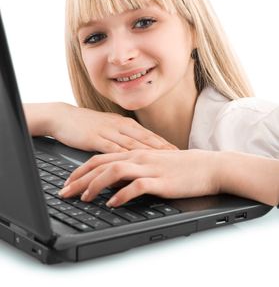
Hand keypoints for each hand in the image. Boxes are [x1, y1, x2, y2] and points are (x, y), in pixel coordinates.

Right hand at [50, 103, 177, 152]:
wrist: (63, 116)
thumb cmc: (86, 124)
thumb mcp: (108, 128)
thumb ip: (122, 137)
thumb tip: (136, 147)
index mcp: (124, 123)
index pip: (148, 135)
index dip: (164, 143)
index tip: (179, 151)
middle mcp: (120, 126)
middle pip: (145, 139)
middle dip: (163, 148)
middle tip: (180, 157)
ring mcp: (108, 131)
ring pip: (133, 144)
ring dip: (150, 153)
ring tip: (164, 161)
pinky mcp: (95, 139)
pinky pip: (112, 149)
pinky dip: (125, 157)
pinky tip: (134, 164)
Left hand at [59, 149, 219, 206]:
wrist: (209, 166)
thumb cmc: (183, 166)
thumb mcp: (153, 164)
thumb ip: (133, 169)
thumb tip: (113, 181)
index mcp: (135, 152)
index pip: (100, 158)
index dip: (81, 169)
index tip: (68, 182)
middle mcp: (138, 157)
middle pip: (100, 164)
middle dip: (79, 178)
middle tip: (65, 192)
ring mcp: (149, 168)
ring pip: (113, 172)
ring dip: (95, 185)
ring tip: (85, 198)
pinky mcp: (160, 181)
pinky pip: (136, 186)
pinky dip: (121, 195)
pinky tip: (112, 204)